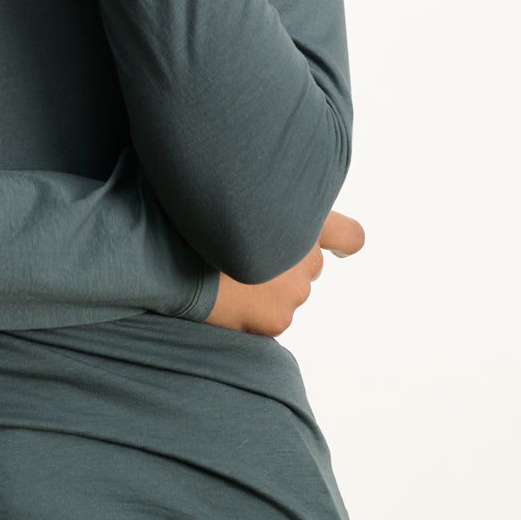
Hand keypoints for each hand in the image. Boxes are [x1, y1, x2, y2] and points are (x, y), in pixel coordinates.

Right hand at [204, 210, 365, 335]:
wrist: (171, 254)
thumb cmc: (193, 220)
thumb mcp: (235, 199)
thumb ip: (263, 208)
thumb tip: (265, 219)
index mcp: (301, 218)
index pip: (349, 235)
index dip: (344, 242)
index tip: (338, 248)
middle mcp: (307, 255)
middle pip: (309, 265)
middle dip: (285, 265)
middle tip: (244, 259)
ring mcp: (295, 291)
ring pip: (288, 294)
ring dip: (266, 289)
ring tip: (226, 279)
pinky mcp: (278, 320)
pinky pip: (269, 318)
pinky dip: (250, 312)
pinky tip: (224, 299)